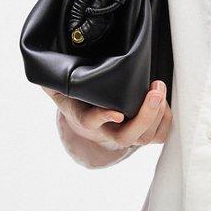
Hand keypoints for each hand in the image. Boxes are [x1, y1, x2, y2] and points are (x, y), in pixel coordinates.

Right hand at [43, 81, 171, 152]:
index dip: (103, 118)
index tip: (115, 112)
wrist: (90, 117)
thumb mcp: (62, 90)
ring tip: (158, 88)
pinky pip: (160, 136)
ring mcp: (127, 137)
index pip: (91, 122)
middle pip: (128, 136)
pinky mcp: (143, 136)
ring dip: (158, 114)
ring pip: (146, 137)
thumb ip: (53, 82)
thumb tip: (44, 73)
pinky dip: (166, 119)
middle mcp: (107, 133)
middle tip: (155, 90)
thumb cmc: (79, 98)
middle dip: (145, 115)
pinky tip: (162, 101)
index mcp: (85, 119)